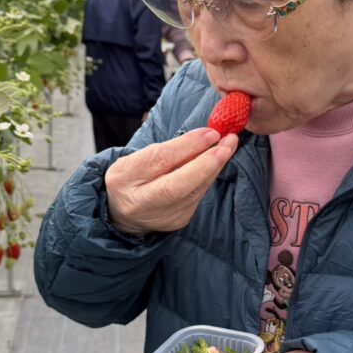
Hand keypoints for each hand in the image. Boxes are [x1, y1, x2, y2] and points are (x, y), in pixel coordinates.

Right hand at [105, 127, 237, 234]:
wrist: (125, 214)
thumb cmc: (131, 177)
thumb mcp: (136, 158)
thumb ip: (166, 150)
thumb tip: (204, 137)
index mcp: (124, 180)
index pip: (159, 161)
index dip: (186, 146)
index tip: (210, 132)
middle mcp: (143, 203)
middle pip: (178, 185)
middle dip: (207, 163)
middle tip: (227, 143)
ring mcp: (163, 216)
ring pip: (195, 190)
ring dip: (215, 167)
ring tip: (228, 145)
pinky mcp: (180, 220)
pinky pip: (198, 194)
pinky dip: (209, 176)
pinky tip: (218, 161)